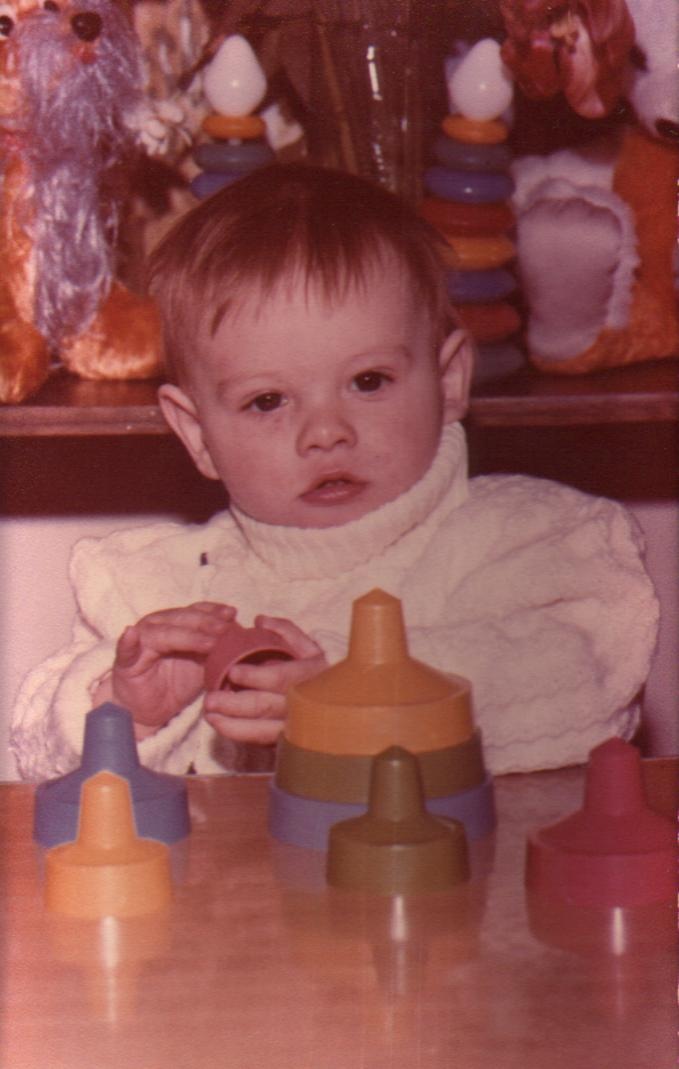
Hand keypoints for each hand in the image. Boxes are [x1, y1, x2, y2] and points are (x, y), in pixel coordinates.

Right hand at [107, 602, 235, 730]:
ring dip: (186, 635)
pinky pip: (125, 650)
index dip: (213, 610)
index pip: (196, 611)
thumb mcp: (203, 666)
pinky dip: (127, 642)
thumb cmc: (176, 684)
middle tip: (226, 631)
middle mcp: (157, 626)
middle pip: (183, 619)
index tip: (233, 614)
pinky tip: (131, 634)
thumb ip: (217, 649)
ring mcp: (140, 642)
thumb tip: (244, 636)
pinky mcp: (125, 662)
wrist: (149, 711)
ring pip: (163, 632)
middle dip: (206, 623)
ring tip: (207, 642)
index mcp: (176, 623)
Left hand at [203, 615, 326, 744]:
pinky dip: (239, 735)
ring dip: (232, 724)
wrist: (338, 704)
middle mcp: (301, 704)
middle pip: (265, 707)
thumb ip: (285, 631)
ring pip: (261, 730)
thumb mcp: (308, 646)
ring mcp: (294, 726)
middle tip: (209, 700)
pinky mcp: (286, 739)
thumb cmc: (317, 671)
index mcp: (307, 676)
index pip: (280, 678)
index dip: (255, 676)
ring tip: (209, 715)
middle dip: (234, 704)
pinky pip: (260, 740)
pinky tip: (220, 726)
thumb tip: (259, 620)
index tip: (232, 672)